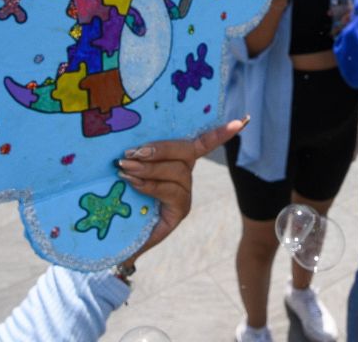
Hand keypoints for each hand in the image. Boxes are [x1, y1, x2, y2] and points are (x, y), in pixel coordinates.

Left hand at [115, 118, 245, 264]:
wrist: (117, 236)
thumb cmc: (122, 197)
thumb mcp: (127, 171)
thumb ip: (133, 158)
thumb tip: (123, 140)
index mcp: (177, 161)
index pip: (201, 143)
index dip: (219, 133)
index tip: (239, 122)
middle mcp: (185, 176)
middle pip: (187, 152)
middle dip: (161, 148)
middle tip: (132, 152)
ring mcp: (184, 194)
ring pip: (177, 171)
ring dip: (149, 167)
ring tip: (125, 167)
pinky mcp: (180, 211)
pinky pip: (172, 192)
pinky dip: (151, 184)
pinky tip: (133, 182)